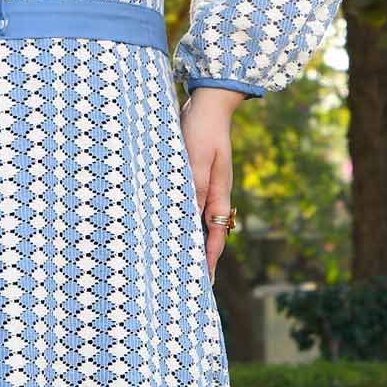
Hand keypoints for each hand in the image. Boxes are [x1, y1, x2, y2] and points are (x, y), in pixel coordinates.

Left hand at [182, 92, 238, 279]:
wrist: (208, 103)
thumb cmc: (202, 129)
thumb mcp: (197, 158)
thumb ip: (195, 187)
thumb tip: (190, 216)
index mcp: (218, 193)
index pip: (215, 235)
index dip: (209, 260)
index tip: (204, 282)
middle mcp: (213, 195)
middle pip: (208, 234)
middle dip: (200, 258)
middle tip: (188, 283)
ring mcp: (204, 187)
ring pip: (196, 222)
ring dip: (188, 241)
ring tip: (176, 262)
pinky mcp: (193, 177)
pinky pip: (187, 206)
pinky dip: (180, 221)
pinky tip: (168, 228)